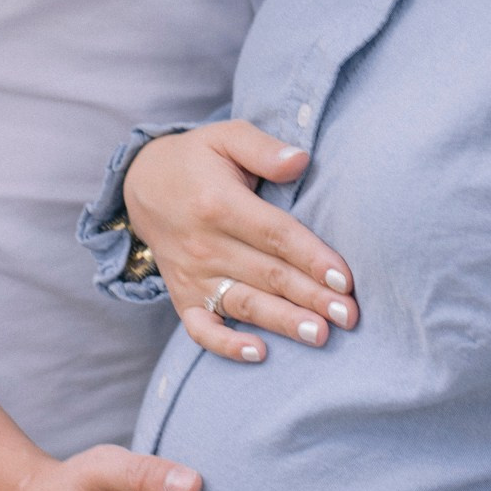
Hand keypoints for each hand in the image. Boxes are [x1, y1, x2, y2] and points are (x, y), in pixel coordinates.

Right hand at [126, 121, 357, 361]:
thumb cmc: (197, 159)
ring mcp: (192, 274)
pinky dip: (226, 345)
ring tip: (319, 335)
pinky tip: (259, 353)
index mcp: (219, 203)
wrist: (142, 184)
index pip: (274, 234)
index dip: (311, 257)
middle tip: (348, 315)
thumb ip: (264, 149)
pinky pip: (201, 328)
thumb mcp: (227, 137)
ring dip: (282, 322)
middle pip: (267, 274)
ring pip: (244, 303)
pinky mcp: (182, 295)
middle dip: (311, 297)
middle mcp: (204, 243)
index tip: (344, 279)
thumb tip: (301, 160)